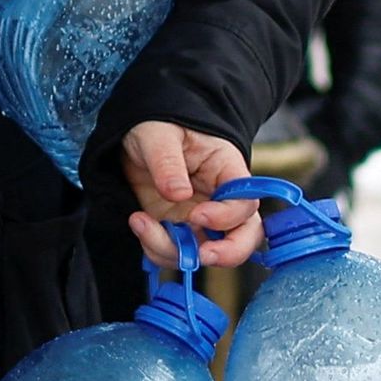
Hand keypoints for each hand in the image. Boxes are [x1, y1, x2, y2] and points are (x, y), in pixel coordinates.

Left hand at [125, 123, 260, 270]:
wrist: (135, 135)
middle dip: (227, 254)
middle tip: (201, 256)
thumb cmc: (158, 124)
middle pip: (244, 236)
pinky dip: (156, 248)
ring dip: (175, 251)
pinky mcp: (177, 229)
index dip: (226, 217)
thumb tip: (178, 194)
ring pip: (206, 252)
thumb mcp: (158, 134)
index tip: (196, 215)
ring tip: (141, 222)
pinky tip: (138, 221)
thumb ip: (168, 162)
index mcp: (227, 171)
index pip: (245, 203)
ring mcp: (199, 218)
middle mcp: (220, 200)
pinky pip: (176, 252)